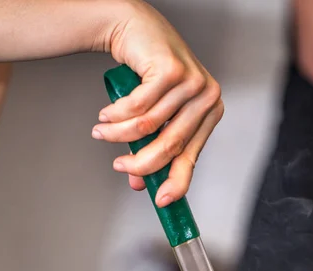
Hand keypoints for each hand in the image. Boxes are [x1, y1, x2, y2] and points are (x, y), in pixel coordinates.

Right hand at [92, 0, 223, 206]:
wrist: (136, 29)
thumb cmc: (149, 74)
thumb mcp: (156, 116)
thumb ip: (151, 148)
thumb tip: (139, 183)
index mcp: (210, 113)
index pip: (191, 156)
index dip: (176, 182)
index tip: (160, 200)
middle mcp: (207, 97)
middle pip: (170, 145)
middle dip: (140, 162)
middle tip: (120, 166)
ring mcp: (192, 81)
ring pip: (149, 126)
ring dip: (119, 135)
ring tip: (103, 133)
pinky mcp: (171, 69)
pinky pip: (138, 106)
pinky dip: (117, 114)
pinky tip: (107, 114)